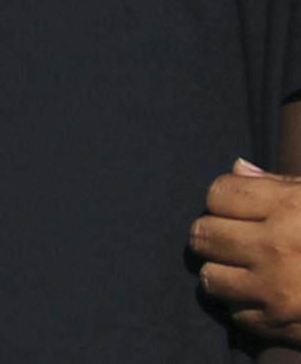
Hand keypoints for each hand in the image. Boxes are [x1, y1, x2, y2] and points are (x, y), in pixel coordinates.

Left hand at [194, 159, 300, 342]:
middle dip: (216, 234)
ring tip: (245, 268)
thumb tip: (238, 169)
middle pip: (204, 234)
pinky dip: (245, 306)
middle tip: (235, 238)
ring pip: (211, 277)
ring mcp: (276, 290)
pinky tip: (264, 296)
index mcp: (290, 208)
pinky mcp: (281, 325)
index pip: (217, 194)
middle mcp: (277, 247)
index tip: (239, 208)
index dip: (226, 200)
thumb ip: (279, 184)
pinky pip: (236, 314)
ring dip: (223, 272)